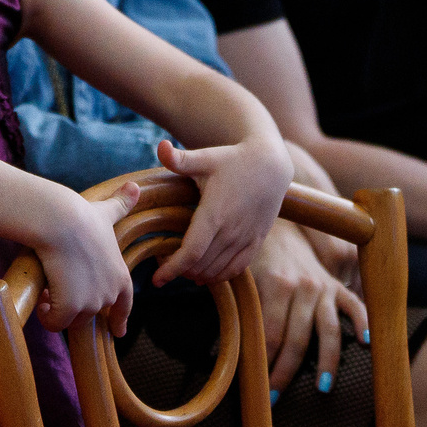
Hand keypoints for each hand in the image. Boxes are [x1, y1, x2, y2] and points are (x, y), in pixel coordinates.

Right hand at [36, 180, 143, 336]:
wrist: (62, 223)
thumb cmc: (81, 216)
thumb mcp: (106, 212)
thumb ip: (121, 204)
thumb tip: (134, 186)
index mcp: (120, 276)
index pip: (125, 304)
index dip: (120, 318)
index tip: (118, 332)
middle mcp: (109, 293)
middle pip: (90, 313)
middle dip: (72, 305)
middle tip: (55, 288)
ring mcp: (92, 303)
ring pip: (71, 319)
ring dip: (57, 309)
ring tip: (47, 290)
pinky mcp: (72, 308)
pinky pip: (55, 323)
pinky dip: (47, 316)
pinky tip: (41, 300)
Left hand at [151, 136, 291, 287]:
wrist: (271, 164)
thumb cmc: (232, 159)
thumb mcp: (205, 157)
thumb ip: (180, 159)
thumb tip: (161, 146)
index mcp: (214, 213)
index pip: (190, 252)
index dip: (172, 269)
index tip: (156, 280)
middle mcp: (231, 230)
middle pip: (200, 265)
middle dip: (179, 272)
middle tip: (163, 267)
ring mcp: (245, 238)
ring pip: (217, 270)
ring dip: (197, 275)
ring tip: (181, 270)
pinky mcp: (256, 241)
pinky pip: (236, 268)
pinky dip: (219, 276)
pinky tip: (204, 275)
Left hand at [250, 221, 369, 395]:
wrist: (278, 225)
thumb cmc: (255, 257)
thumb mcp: (243, 279)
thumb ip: (244, 310)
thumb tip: (234, 351)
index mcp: (276, 284)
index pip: (272, 335)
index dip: (265, 364)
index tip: (259, 388)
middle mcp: (303, 287)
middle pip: (297, 339)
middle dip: (286, 372)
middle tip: (276, 397)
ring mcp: (323, 287)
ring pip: (329, 330)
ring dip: (326, 361)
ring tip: (323, 387)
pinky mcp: (337, 286)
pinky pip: (354, 306)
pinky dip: (363, 323)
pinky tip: (367, 343)